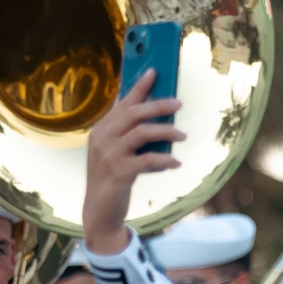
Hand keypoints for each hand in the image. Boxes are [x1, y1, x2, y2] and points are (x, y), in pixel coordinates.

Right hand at [82, 70, 185, 253]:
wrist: (99, 211)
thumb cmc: (111, 180)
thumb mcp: (114, 153)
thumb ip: (127, 134)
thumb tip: (151, 116)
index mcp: (101, 130)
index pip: (122, 103)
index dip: (139, 87)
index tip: (155, 72)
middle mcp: (102, 139)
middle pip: (134, 113)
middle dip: (158, 105)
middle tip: (178, 104)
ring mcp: (109, 155)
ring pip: (142, 133)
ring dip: (166, 132)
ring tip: (183, 137)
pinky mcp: (120, 173)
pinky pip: (148, 160)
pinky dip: (165, 161)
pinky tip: (176, 164)